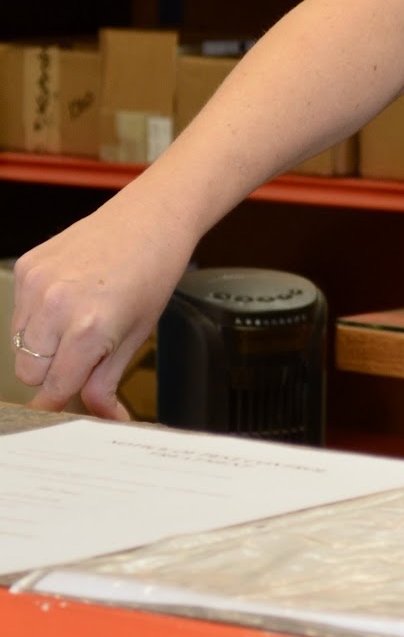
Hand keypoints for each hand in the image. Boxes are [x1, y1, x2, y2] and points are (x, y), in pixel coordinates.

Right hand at [10, 194, 195, 418]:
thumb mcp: (137, 335)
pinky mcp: (26, 267)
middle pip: (29, 373)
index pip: (53, 390)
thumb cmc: (153, 273)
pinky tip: (67, 297)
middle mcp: (55, 306)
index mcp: (88, 329)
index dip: (61, 401)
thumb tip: (103, 418)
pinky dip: (36, 315)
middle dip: (53, 372)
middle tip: (84, 352)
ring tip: (78, 320)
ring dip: (41, 345)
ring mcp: (36, 284)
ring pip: (18, 345)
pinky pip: (18, 312)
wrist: (151, 218)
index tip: (65, 406)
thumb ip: (107, 382)